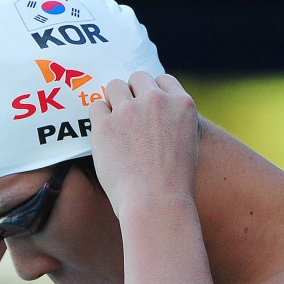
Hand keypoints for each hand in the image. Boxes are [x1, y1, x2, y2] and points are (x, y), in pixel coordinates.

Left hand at [88, 72, 199, 216]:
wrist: (157, 205)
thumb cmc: (173, 186)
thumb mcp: (187, 146)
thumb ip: (173, 124)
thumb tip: (153, 117)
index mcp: (183, 104)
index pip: (164, 81)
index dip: (153, 93)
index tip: (147, 109)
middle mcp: (157, 101)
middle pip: (138, 78)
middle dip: (132, 93)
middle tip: (128, 118)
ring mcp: (129, 110)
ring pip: (115, 86)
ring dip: (113, 101)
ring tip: (115, 125)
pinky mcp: (105, 124)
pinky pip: (96, 106)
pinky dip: (98, 118)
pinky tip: (104, 136)